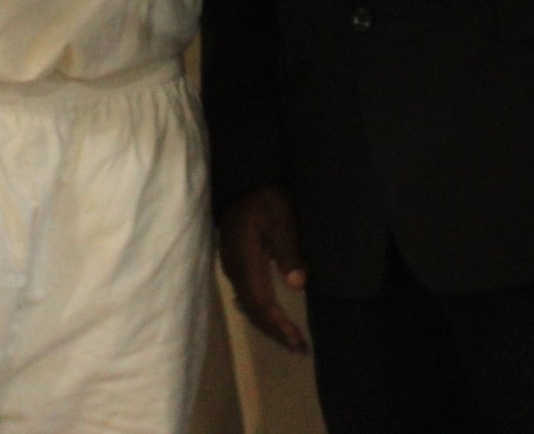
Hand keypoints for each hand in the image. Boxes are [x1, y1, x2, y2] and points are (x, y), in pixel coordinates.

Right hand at [218, 185, 308, 353]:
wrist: (240, 182)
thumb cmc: (264, 198)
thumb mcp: (281, 218)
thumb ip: (288, 249)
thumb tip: (297, 284)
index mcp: (247, 263)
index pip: (262, 304)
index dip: (280, 325)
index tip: (298, 341)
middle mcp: (236, 271)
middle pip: (254, 311)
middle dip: (276, 332)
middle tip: (300, 350)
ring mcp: (233, 268)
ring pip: (249, 306)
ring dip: (269, 325)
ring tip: (289, 341)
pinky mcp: (236, 263)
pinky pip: (247, 297)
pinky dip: (261, 313)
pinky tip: (271, 317)